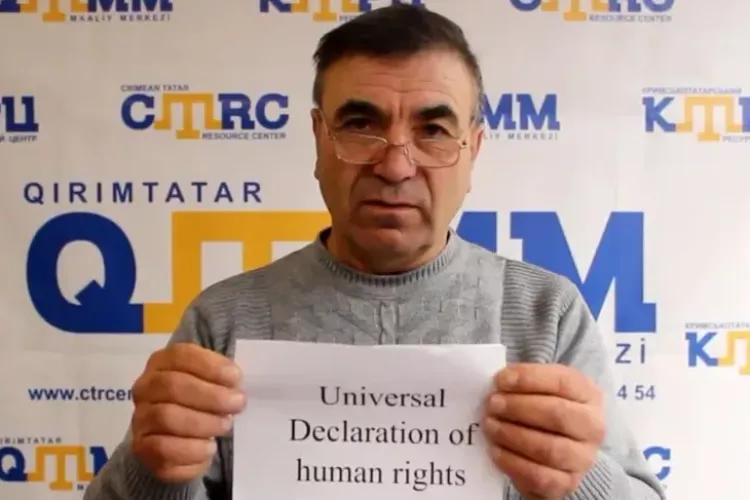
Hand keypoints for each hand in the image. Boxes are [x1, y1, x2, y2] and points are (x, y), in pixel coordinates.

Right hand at [130, 342, 245, 482]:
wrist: (181, 438)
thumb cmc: (201, 401)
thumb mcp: (213, 382)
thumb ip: (222, 378)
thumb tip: (235, 386)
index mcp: (162, 362)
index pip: (180, 355)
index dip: (210, 365)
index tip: (236, 378)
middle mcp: (145, 387)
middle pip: (172, 385)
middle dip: (211, 396)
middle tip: (237, 404)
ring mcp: (141, 418)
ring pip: (166, 417)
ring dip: (203, 422)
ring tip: (225, 425)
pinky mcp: (143, 448)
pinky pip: (164, 449)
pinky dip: (192, 449)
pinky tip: (209, 447)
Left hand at [482, 364, 604, 498]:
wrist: (558, 445)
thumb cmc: (543, 407)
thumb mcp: (540, 387)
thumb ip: (523, 382)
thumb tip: (498, 383)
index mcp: (588, 394)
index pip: (561, 382)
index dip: (528, 379)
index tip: (501, 380)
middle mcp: (593, 426)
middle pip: (557, 415)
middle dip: (519, 408)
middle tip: (492, 404)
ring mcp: (583, 457)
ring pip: (550, 448)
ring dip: (514, 435)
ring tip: (490, 426)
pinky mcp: (568, 482)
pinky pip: (540, 476)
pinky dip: (513, 463)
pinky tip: (495, 450)